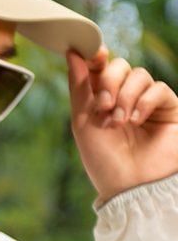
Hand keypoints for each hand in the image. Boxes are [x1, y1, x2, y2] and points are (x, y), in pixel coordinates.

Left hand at [67, 47, 177, 203]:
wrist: (131, 187)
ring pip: (139, 75)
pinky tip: (136, 120)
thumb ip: (79, 87)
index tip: (93, 55)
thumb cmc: (104, 160)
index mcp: (99, 100)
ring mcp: (146, 103)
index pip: (100, 67)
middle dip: (109, 81)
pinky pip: (158, 89)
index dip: (96, 56)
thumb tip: (72, 54)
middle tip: (103, 106)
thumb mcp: (82, 121)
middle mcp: (123, 98)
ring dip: (125, 96)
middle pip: (119, 66)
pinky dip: (144, 101)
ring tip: (120, 122)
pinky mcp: (168, 109)